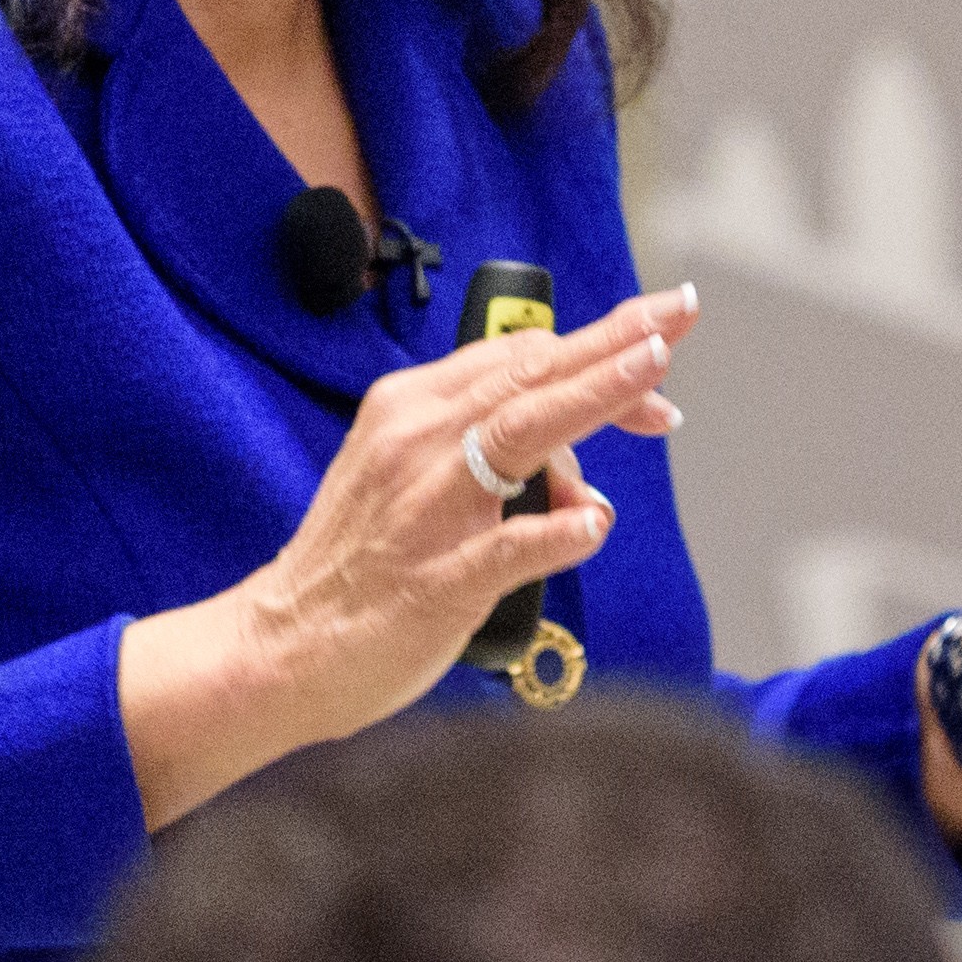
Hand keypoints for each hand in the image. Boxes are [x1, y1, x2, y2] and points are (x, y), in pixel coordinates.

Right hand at [121, 288, 697, 828]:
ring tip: (656, 385)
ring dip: (594, 401)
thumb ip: (497, 469)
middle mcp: (418, 442)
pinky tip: (593, 526)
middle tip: (678, 315)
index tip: (658, 352)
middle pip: (532, 376)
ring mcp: (428, 509)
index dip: (598, 352)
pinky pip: (506, 547)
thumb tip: (585, 494)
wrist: (283, 646)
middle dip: (615, 343)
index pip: (521, 359)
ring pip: (522, 435)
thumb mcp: (416, 485)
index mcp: (412, 409)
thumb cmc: (361, 564)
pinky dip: (554, 533)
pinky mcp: (435, 579)